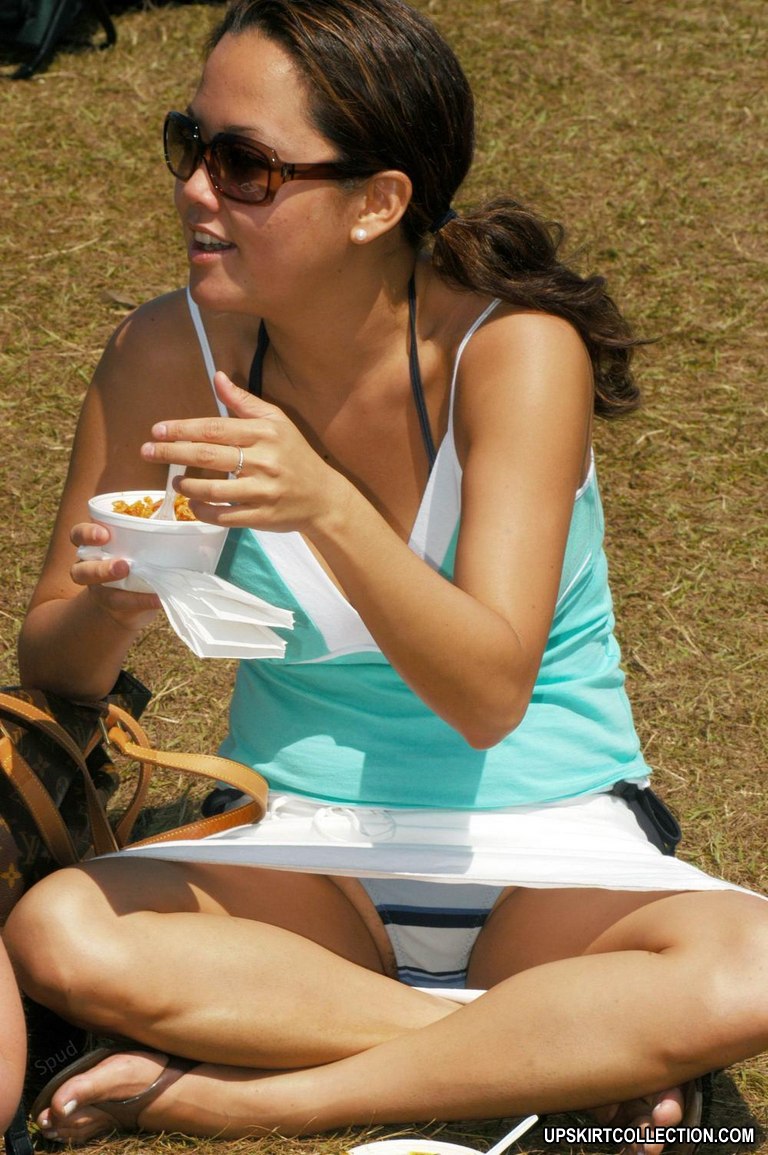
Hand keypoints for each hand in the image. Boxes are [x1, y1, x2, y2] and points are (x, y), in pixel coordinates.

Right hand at [70, 520, 160, 629]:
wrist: (132, 599)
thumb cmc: (137, 559)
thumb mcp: (138, 542)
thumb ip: (149, 528)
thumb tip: (175, 509)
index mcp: (93, 546)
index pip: (79, 535)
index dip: (86, 534)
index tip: (104, 534)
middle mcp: (89, 567)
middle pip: (81, 568)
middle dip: (99, 568)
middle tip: (122, 566)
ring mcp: (98, 589)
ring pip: (100, 594)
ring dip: (114, 587)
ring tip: (132, 580)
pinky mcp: (114, 605)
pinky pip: (123, 604)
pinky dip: (141, 601)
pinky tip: (157, 599)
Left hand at [140, 372, 349, 533]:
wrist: (324, 497)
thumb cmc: (296, 456)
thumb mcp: (277, 422)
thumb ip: (244, 401)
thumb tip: (217, 376)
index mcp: (264, 434)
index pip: (215, 428)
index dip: (182, 429)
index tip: (157, 430)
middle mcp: (263, 461)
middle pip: (208, 456)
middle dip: (172, 453)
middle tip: (146, 452)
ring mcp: (262, 491)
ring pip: (213, 489)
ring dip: (186, 486)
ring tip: (174, 483)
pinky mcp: (261, 517)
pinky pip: (224, 516)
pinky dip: (202, 512)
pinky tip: (192, 505)